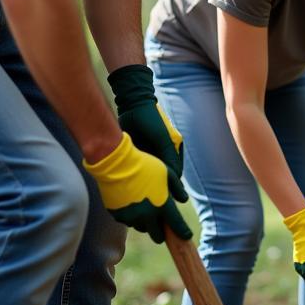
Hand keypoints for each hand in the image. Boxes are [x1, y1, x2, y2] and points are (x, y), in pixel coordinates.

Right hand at [84, 133, 191, 243]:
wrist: (116, 165)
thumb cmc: (145, 166)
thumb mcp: (167, 173)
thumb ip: (177, 189)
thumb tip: (183, 200)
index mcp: (162, 206)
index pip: (176, 226)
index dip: (183, 232)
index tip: (186, 236)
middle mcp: (147, 215)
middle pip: (157, 236)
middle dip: (161, 233)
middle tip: (162, 228)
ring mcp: (131, 217)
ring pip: (142, 228)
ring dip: (146, 224)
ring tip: (146, 212)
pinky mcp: (117, 216)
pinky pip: (128, 222)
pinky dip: (132, 218)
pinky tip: (132, 207)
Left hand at [107, 65, 186, 198]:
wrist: (133, 104)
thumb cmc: (151, 119)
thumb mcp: (162, 139)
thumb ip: (169, 157)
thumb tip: (174, 178)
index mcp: (174, 150)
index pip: (174, 174)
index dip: (170, 187)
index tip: (166, 199)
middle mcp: (163, 152)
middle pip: (162, 175)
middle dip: (157, 187)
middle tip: (151, 201)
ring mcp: (151, 151)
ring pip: (150, 172)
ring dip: (145, 181)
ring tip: (139, 195)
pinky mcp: (139, 150)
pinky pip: (140, 166)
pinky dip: (136, 173)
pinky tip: (129, 182)